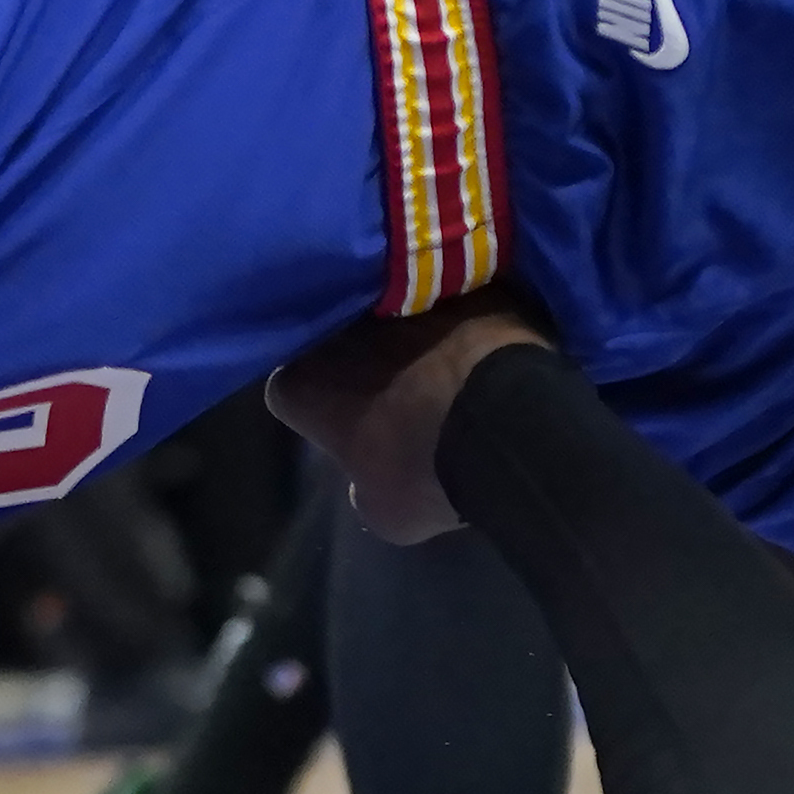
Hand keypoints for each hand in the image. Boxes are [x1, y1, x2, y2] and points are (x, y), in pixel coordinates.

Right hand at [274, 293, 560, 543]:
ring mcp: (395, 299)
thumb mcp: (382, 510)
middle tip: (391, 390)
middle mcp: (337, 330)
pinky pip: (443, 298)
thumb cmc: (427, 475)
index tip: (345, 424)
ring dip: (405, 334)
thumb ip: (361, 484)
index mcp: (303, 384)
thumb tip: (367, 475)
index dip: (318, 407)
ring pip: (388, 313)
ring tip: (439, 363)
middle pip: (335, 341)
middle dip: (356, 360)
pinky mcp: (449, 284)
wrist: (503, 424)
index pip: (290, 390)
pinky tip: (477, 343)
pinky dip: (455, 316)